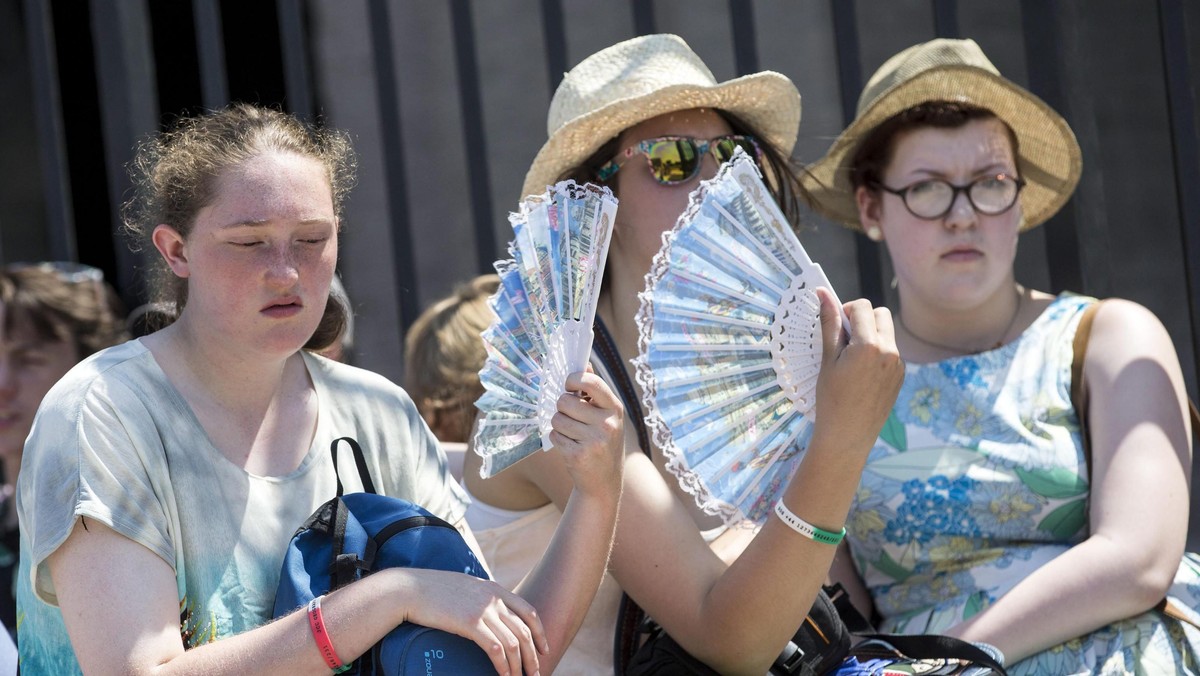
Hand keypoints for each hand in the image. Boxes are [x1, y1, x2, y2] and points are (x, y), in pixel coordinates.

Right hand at [398, 568, 547, 675]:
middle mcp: (493, 599)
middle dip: (533, 655)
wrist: (410, 588)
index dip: (539, 633)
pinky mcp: (470, 623)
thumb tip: (493, 614)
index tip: (543, 648)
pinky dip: (503, 666)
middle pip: (524, 631)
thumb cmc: (433, 590)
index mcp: (495, 589)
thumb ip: (483, 598)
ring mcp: (483, 610)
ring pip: (513, 643)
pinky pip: (495, 649)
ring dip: (520, 665)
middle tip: (535, 672)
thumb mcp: (466, 588)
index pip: (528, 612)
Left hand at [550, 367, 624, 501]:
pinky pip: (554, 436)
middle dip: (562, 408)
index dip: (573, 379)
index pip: (590, 382)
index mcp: (615, 408)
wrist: (604, 482)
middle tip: (571, 417)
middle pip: (565, 401)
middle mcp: (608, 423)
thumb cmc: (603, 442)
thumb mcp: (607, 416)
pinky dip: (558, 440)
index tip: (568, 385)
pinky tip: (571, 447)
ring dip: (559, 425)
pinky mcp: (579, 455)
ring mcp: (594, 440)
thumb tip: (584, 364)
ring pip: (557, 419)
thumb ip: (595, 391)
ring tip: (573, 434)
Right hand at [811, 288, 903, 458]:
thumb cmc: (831, 399)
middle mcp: (890, 351)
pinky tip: (860, 375)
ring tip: (851, 360)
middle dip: (864, 318)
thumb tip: (823, 294)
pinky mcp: (900, 377)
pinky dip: (877, 353)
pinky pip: (890, 352)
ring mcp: (898, 365)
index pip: (863, 307)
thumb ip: (829, 323)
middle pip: (881, 314)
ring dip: (871, 335)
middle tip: (844, 338)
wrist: (847, 437)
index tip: (836, 324)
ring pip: (887, 333)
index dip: (846, 309)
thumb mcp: (827, 359)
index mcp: (869, 345)